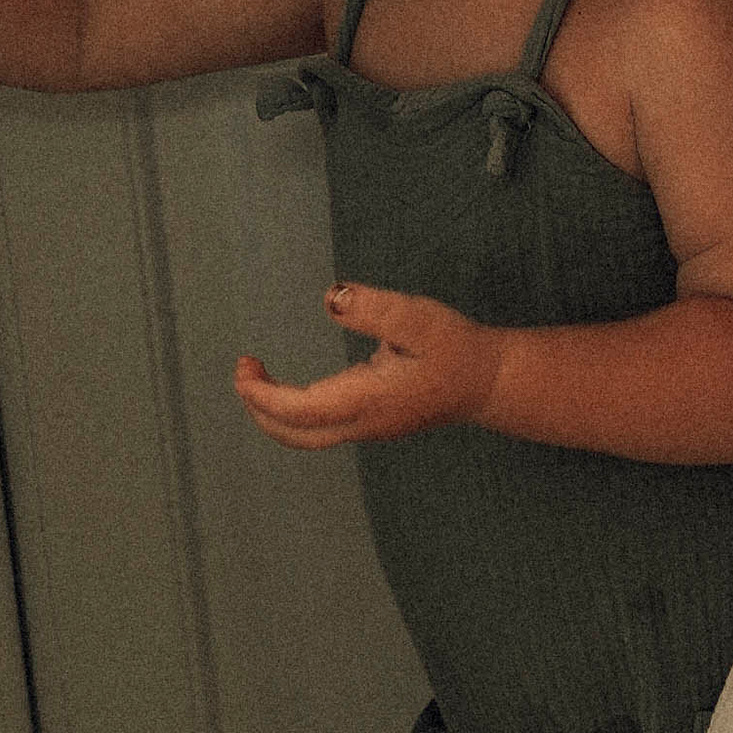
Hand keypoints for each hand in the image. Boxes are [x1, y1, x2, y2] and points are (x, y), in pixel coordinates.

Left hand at [233, 282, 503, 445]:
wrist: (488, 382)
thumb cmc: (456, 348)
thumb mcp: (420, 319)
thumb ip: (376, 308)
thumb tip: (331, 297)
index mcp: (369, 401)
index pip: (302, 411)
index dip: (264, 396)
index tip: (244, 369)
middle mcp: (363, 423)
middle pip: (296, 435)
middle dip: (260, 408)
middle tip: (244, 369)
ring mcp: (367, 428)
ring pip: (307, 435)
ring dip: (274, 411)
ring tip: (257, 376)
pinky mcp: (372, 422)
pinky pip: (320, 427)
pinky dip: (294, 411)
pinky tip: (289, 385)